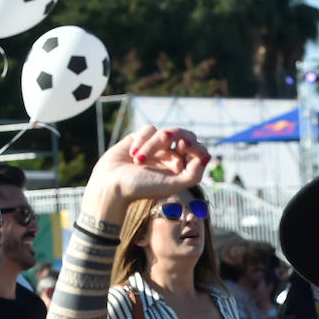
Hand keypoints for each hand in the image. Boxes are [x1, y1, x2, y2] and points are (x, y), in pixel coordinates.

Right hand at [88, 126, 209, 202]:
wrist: (111, 185)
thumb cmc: (141, 189)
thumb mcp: (172, 185)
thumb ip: (193, 174)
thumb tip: (207, 156)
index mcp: (182, 170)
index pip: (198, 150)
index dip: (194, 144)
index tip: (183, 146)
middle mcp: (171, 158)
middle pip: (185, 135)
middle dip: (176, 134)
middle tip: (168, 138)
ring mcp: (156, 148)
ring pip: (165, 133)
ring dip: (153, 144)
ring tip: (139, 160)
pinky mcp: (141, 139)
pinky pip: (150, 129)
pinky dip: (142, 139)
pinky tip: (132, 154)